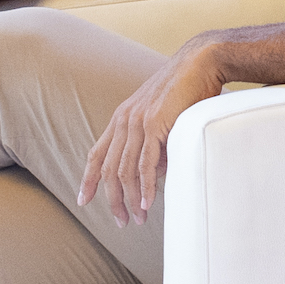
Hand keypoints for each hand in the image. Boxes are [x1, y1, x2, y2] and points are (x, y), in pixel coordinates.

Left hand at [78, 44, 226, 227]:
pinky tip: (148, 203)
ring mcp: (137, 122)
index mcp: (122, 117)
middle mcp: (124, 120)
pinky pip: (146, 163)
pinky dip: (146, 186)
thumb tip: (156, 173)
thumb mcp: (163, 117)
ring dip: (130, 199)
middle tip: (121, 222)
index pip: (97, 153)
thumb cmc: (188, 88)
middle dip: (112, 200)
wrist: (201, 61)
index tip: (83, 200)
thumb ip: (155, 144)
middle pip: (108, 169)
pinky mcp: (154, 124)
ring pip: (125, 171)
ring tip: (138, 219)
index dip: (88, 179)